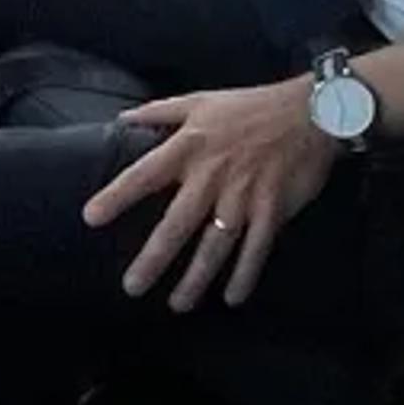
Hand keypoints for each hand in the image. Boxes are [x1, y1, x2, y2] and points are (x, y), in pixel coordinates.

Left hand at [80, 77, 336, 311]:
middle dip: (153, 259)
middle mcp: (212, 175)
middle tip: (132, 288)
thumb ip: (159, 112)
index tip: (91, 219)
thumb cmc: (250, 107)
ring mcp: (244, 195)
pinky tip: (230, 298)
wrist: (312, 111)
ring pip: (214, 245)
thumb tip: (122, 118)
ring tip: (177, 304)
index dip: (117, 196)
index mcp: (190, 146)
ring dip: (195, 278)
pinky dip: (244, 275)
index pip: (144, 174)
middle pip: (177, 224)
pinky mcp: (273, 209)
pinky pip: (256, 249)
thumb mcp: (200, 100)